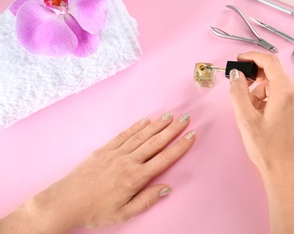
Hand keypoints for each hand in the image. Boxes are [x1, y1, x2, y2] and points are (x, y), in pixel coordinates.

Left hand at [0, 112, 195, 232]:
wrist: (66, 202)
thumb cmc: (95, 211)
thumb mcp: (123, 214)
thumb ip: (147, 200)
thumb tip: (167, 188)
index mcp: (135, 178)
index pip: (164, 159)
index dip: (180, 146)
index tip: (191, 135)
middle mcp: (128, 161)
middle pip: (155, 142)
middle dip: (173, 129)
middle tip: (185, 118)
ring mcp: (116, 153)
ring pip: (142, 135)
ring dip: (157, 125)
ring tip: (170, 115)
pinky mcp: (104, 149)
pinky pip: (124, 135)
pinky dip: (136, 126)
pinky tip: (145, 120)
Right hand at [229, 51, 293, 173]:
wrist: (283, 170)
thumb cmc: (266, 147)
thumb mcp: (246, 119)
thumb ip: (238, 93)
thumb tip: (236, 75)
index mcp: (285, 91)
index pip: (269, 62)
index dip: (252, 57)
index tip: (237, 60)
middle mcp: (293, 93)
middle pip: (271, 72)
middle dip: (252, 77)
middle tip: (237, 87)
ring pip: (271, 84)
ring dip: (256, 91)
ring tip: (247, 111)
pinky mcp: (292, 109)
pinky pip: (275, 94)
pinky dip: (262, 98)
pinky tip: (255, 114)